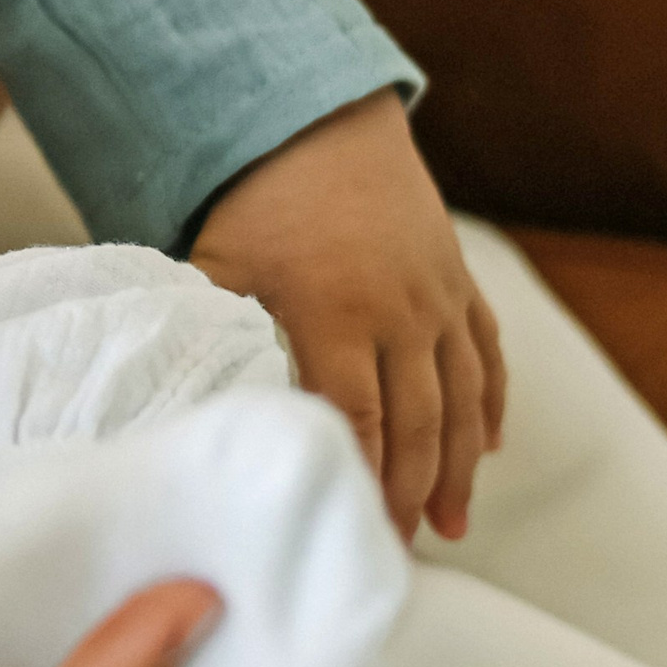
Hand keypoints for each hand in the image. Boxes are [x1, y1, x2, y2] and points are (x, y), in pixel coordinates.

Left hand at [189, 88, 504, 543]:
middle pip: (419, 422)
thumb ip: (208, 327)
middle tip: (401, 549)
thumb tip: (174, 396)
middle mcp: (401, 310)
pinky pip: (487, 351)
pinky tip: (491, 447)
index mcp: (337, 311)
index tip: (356, 529)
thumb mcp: (219, 259)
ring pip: (465, 397)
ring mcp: (438, 295)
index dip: (361, 478)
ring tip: (452, 522)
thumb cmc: (259, 196)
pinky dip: (492, 403)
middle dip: (411, 491)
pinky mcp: (458, 278)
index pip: (356, 417)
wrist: (324, 117)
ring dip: (462, 464)